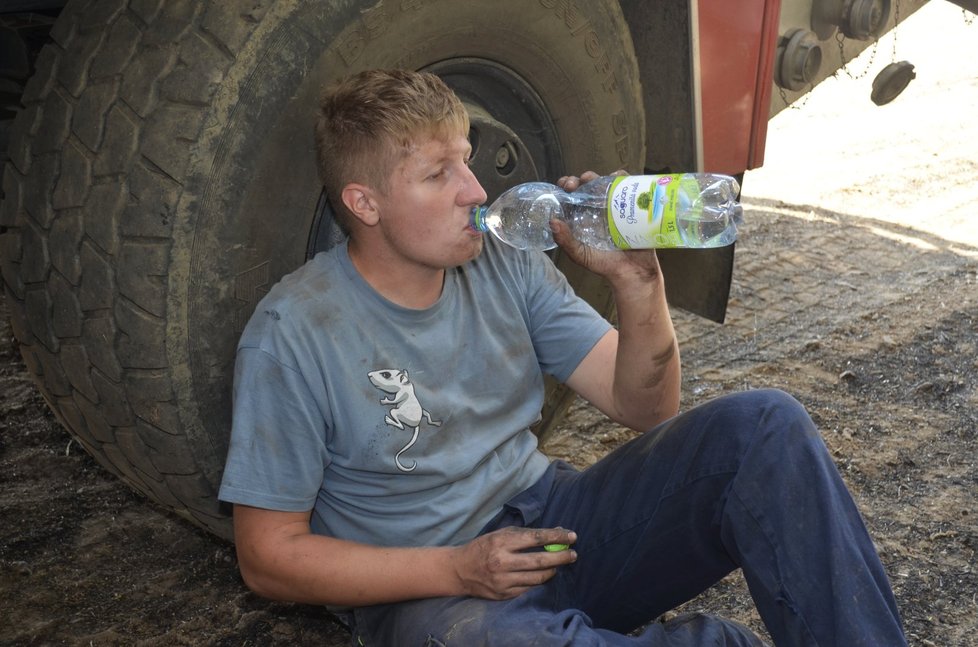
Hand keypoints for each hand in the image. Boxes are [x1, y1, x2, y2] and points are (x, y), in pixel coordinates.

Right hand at [450, 526, 576, 599]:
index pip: (535, 538)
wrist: (460, 570)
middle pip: (540, 560)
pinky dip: (539, 581)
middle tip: (573, 554)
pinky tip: (544, 575)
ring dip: (552, 570)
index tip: (571, 536)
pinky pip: (529, 588)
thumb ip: (526, 534)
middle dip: (561, 557)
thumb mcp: (500, 534)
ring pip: (538, 578)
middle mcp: (502, 562)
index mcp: (501, 542)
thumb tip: (556, 531)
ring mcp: (503, 581)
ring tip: (559, 565)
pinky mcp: (504, 594)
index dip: (556, 536)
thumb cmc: (484, 547)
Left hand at [554, 171, 661, 284]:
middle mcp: (598, 208)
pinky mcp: (633, 206)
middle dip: (582, 179)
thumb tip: (552, 221)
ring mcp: (616, 206)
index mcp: (582, 216)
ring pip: (608, 183)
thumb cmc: (604, 264)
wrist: (633, 272)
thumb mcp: (580, 255)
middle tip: (576, 184)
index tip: (565, 185)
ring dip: (601, 176)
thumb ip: (566, 240)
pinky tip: (617, 179)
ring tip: (595, 181)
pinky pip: (629, 188)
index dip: (566, 185)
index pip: (572, 195)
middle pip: (589, 185)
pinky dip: (624, 179)